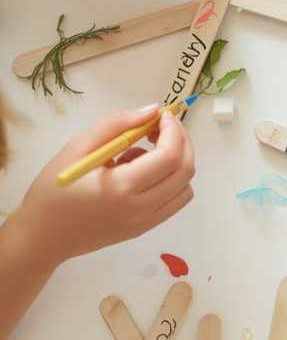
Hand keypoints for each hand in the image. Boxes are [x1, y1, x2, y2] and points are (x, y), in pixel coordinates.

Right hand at [7, 106, 194, 269]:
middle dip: (181, 141)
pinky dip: (172, 181)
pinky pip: (174, 202)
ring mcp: (145, 222)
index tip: (163, 114)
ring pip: (185, 187)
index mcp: (121, 188)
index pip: (169, 156)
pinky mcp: (144, 229)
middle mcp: (140, 209)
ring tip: (147, 151)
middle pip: (185, 170)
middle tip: (161, 126)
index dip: (174, 130)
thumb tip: (153, 110)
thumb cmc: (53, 189)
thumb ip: (117, 124)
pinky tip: (144, 172)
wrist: (41, 237)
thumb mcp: (78, 146)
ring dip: (177, 162)